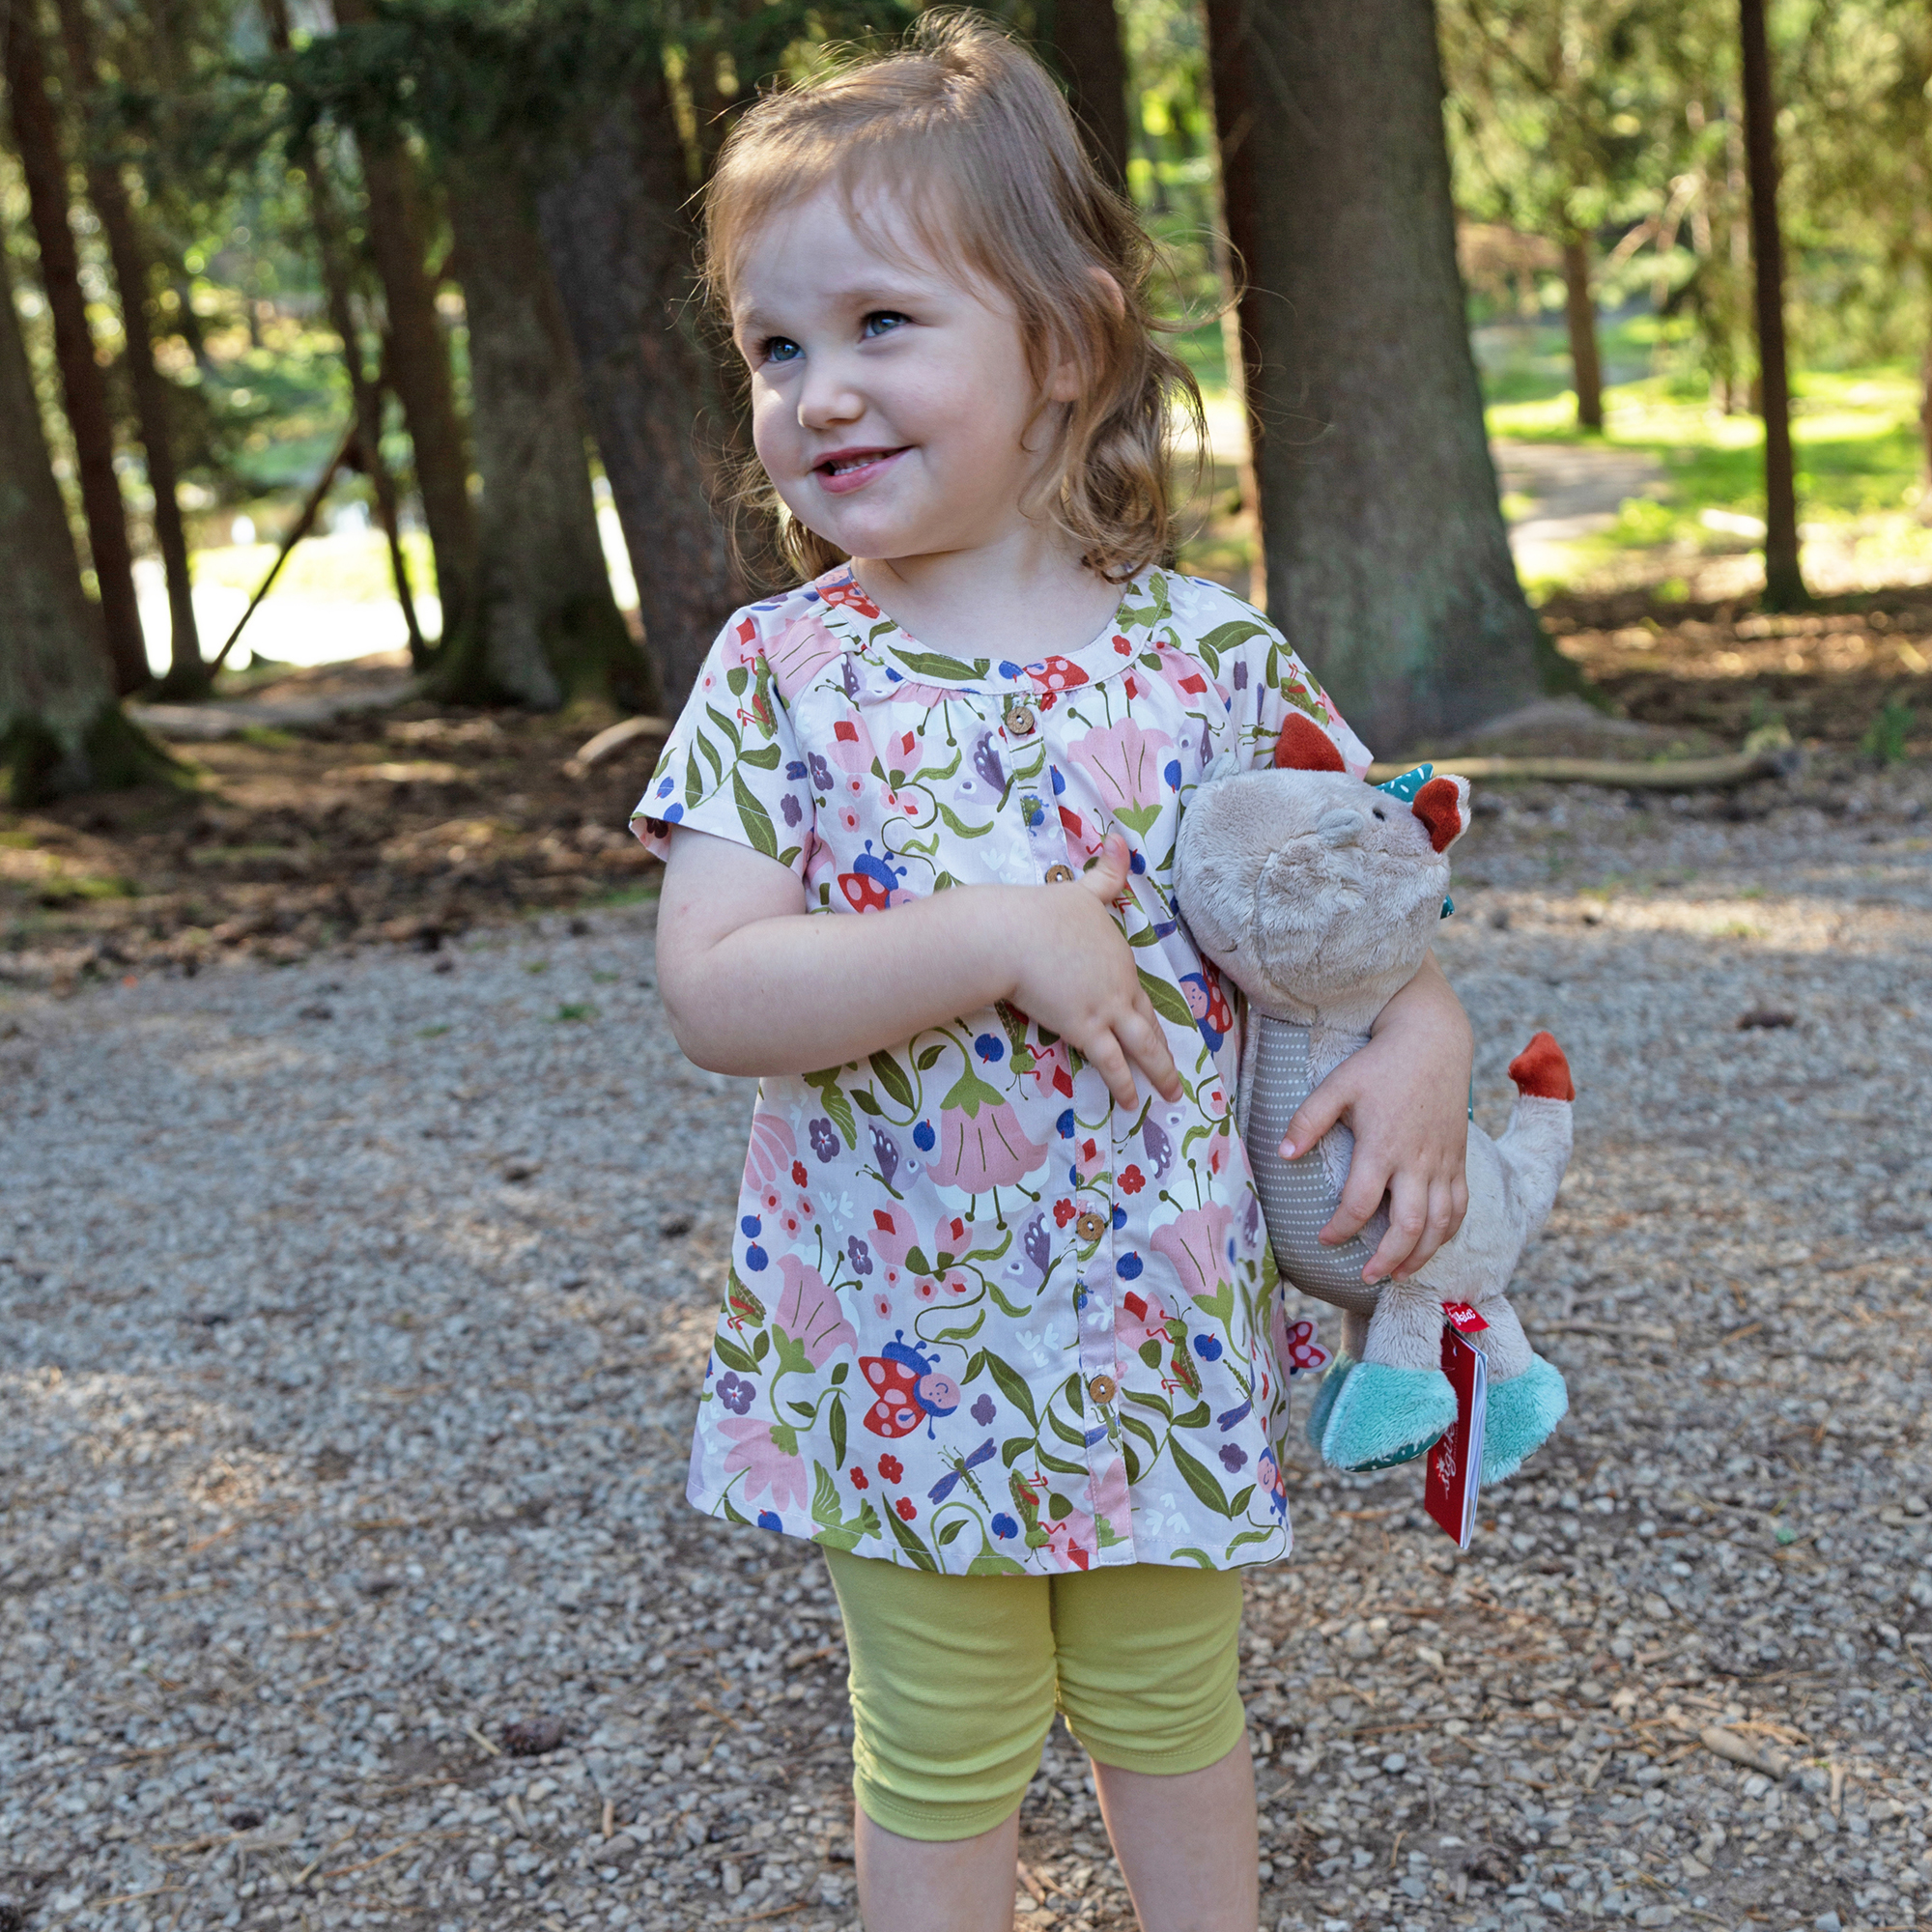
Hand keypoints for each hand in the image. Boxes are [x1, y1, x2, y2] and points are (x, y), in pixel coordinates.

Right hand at [1003, 832, 1182, 1112]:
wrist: (1013, 935)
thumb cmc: (1041, 912)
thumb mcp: (1081, 890)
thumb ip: (1106, 872)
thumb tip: (1119, 837)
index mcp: (1120, 958)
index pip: (1139, 993)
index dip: (1147, 1015)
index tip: (1155, 1033)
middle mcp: (1121, 985)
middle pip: (1149, 1024)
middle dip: (1163, 1052)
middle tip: (1178, 1078)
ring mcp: (1106, 1008)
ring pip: (1141, 1047)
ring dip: (1158, 1073)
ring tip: (1169, 1095)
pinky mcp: (1085, 1027)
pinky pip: (1111, 1063)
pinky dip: (1124, 1084)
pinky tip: (1132, 1104)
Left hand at [1278, 956, 1471, 1281]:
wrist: (1433, 1040)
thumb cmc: (1379, 1064)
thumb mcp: (1337, 1085)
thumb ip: (1307, 1120)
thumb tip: (1283, 1154)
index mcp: (1382, 1145)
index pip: (1360, 1202)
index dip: (1341, 1228)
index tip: (1324, 1239)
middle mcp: (1417, 1160)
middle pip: (1408, 1225)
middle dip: (1387, 1258)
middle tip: (1367, 1277)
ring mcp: (1443, 1162)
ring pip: (1440, 1224)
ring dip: (1421, 1255)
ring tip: (1398, 1274)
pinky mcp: (1459, 1159)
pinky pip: (1460, 1206)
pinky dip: (1447, 1233)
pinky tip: (1430, 1246)